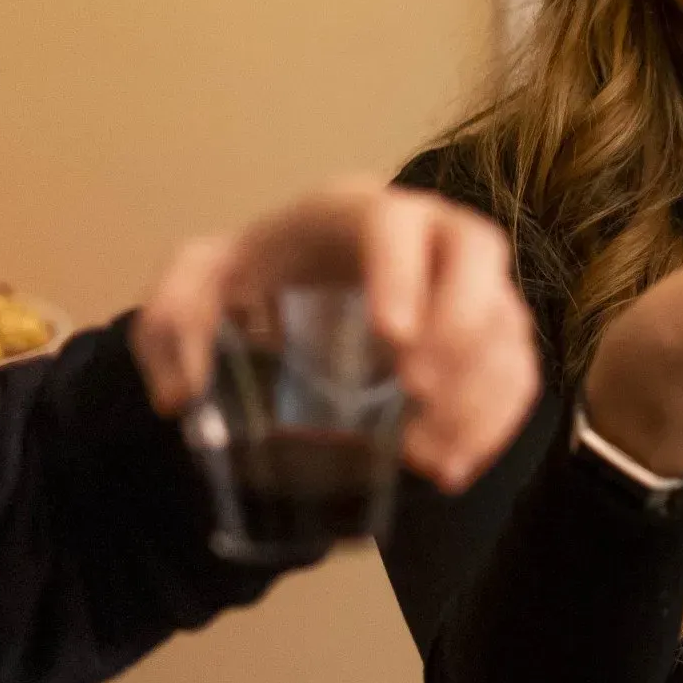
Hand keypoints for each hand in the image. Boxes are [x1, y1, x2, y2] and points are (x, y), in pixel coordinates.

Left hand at [130, 180, 539, 492]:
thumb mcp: (187, 293)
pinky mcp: (482, 338)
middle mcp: (422, 236)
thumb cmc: (242, 288)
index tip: (392, 341)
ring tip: (424, 452)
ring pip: (504, 320)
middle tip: (417, 391)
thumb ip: (167, 325)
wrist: (278, 304)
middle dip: (461, 322)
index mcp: (349, 215)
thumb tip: (183, 391)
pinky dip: (495, 422)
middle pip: (477, 250)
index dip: (403, 273)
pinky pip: (516, 370)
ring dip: (478, 390)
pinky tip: (449, 467)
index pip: (393, 221)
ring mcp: (461, 286)